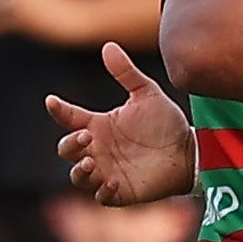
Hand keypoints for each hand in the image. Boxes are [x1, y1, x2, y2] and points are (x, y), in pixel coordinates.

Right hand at [48, 42, 194, 205]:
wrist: (189, 151)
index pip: (69, 117)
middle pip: (66, 149)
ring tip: (92, 163)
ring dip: (80, 171)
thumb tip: (108, 45)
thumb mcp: (147, 94)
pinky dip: (101, 191)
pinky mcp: (119, 192)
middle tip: (86, 136)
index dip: (59, 109)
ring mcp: (106, 171)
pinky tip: (112, 182)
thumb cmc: (166, 122)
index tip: (52, 100)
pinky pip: (100, 196)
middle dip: (70, 144)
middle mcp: (98, 149)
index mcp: (99, 125)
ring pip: (77, 176)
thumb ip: (126, 73)